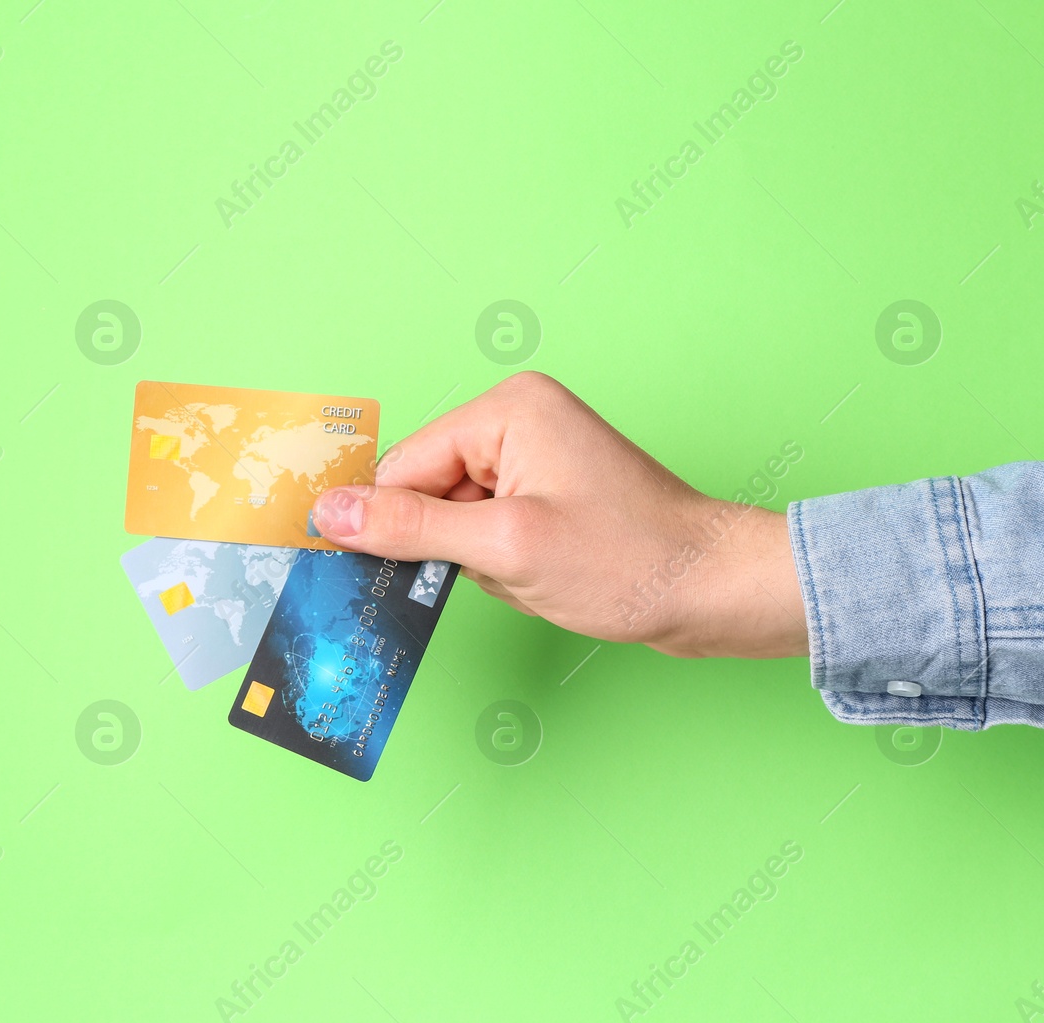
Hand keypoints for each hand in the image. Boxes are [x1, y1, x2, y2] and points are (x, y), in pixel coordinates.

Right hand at [311, 372, 808, 658]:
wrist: (714, 592)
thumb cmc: (631, 562)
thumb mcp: (504, 547)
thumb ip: (410, 526)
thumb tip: (329, 513)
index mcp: (507, 409)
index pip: (404, 466)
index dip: (402, 525)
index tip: (419, 567)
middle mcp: (518, 420)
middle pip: (427, 491)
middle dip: (457, 545)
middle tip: (510, 565)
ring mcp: (536, 457)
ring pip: (455, 520)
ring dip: (483, 562)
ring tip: (540, 570)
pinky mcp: (549, 492)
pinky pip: (488, 532)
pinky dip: (504, 566)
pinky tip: (548, 576)